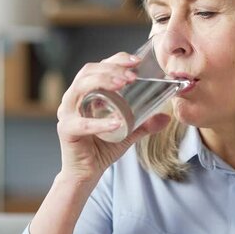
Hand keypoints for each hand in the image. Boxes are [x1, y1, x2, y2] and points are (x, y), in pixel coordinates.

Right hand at [55, 52, 170, 184]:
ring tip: (123, 85)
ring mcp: (67, 113)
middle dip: (111, 69)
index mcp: (87, 93)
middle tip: (132, 75)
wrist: (87, 173)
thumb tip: (167, 117)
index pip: (99, 67)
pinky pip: (82, 124)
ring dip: (102, 82)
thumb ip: (145, 123)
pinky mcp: (67, 130)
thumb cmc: (103, 147)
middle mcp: (74, 98)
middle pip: (88, 72)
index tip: (137, 62)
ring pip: (80, 88)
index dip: (117, 60)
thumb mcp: (128, 131)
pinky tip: (117, 123)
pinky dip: (100, 122)